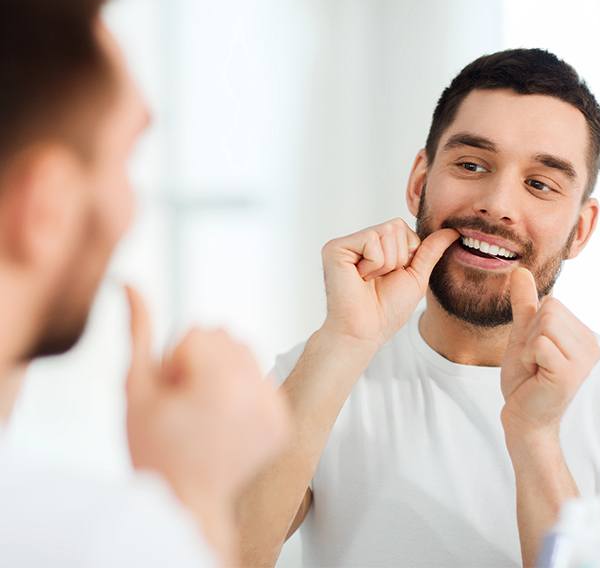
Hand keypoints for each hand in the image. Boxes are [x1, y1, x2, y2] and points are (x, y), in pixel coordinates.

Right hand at [124, 287, 288, 556]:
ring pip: (246, 353)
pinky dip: (244, 390)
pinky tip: (225, 421)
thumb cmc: (153, 449)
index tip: (172, 395)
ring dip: (224, 370)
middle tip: (188, 403)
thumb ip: (139, 331)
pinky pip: (263, 378)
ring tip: (206, 410)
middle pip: (226, 336)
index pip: (199, 331)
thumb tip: (131, 283)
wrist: (186, 502)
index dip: (175, 360)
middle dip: (201, 360)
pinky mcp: (283, 422)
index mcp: (220, 383)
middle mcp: (255, 392)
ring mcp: (274, 409)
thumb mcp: (136, 388)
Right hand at [321, 218, 458, 347]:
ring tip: (369, 280)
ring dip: (386, 263)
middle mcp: (359, 241)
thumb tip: (453, 230)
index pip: (403, 228)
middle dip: (398, 258)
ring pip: (386, 232)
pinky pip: (371, 240)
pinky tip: (360, 278)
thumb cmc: (387, 310)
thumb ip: (431, 251)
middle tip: (379, 279)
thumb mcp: (416, 276)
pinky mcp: (335, 248)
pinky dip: (374, 264)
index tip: (391, 276)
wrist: (366, 331)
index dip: (407, 254)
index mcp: (375, 246)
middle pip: (396, 226)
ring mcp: (346, 243)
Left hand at [500, 268, 599, 434]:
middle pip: (550, 308)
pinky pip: (539, 343)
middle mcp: (591, 345)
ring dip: (528, 346)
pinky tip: (536, 376)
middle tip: (534, 361)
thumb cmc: (525, 379)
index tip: (535, 352)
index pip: (552, 302)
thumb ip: (525, 304)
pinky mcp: (569, 373)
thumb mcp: (523, 334)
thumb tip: (520, 270)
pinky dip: (528, 357)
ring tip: (536, 368)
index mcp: (583, 335)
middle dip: (530, 334)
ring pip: (544, 324)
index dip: (532, 325)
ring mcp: (583, 360)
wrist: (523, 416)